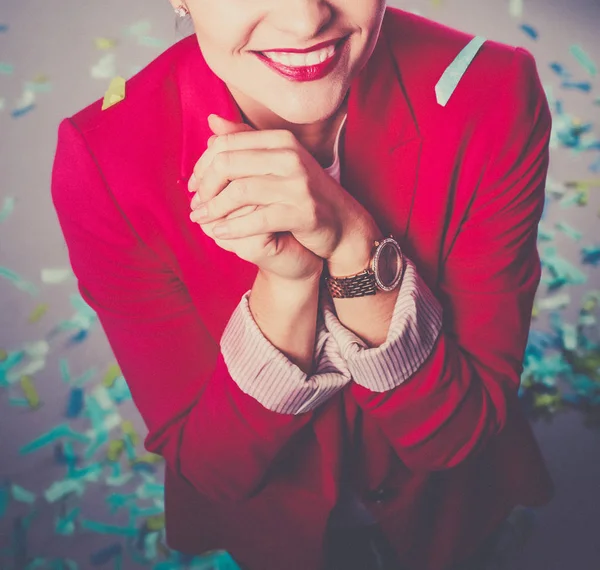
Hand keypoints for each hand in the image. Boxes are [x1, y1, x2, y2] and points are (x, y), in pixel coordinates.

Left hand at [188, 114, 371, 262]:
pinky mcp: (304, 212)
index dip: (202, 165)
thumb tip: (212, 120)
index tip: (193, 185)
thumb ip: (246, 142)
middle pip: (228, 164)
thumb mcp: (277, 162)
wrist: (342, 223)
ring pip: (240, 191)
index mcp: (280, 140)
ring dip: (214, 208)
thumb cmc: (304, 193)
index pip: (226, 143)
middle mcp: (290, 157)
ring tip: (201, 219)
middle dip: (204, 186)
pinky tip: (220, 233)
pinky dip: (234, 227)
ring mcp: (299, 184)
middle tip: (195, 205)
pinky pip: (258, 219)